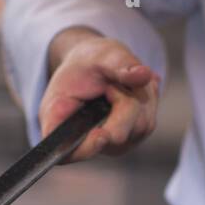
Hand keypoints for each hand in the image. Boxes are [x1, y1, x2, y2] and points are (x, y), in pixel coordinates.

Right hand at [40, 26, 159, 161]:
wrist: (94, 66)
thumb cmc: (89, 62)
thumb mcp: (101, 53)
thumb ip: (119, 63)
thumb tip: (143, 74)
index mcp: (57, 118)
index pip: (66, 151)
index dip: (85, 149)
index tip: (102, 135)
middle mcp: (81, 140)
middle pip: (117, 135)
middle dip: (126, 103)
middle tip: (116, 82)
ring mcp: (106, 145)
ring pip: (138, 128)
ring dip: (139, 99)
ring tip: (124, 83)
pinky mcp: (125, 143)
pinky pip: (147, 125)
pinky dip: (146, 103)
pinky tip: (133, 90)